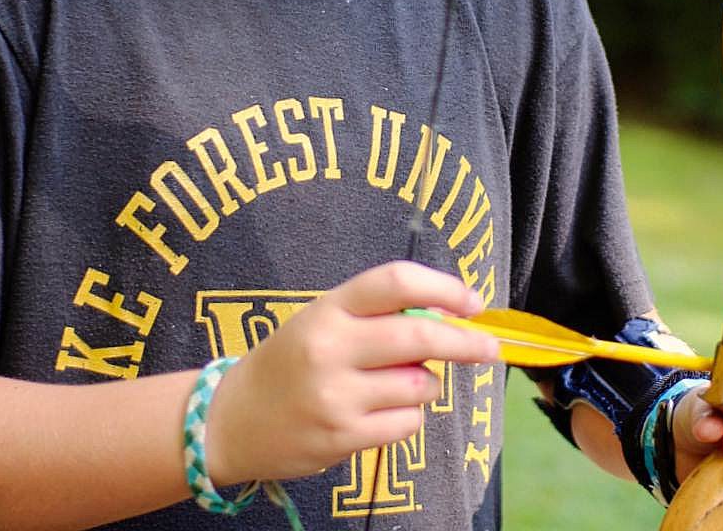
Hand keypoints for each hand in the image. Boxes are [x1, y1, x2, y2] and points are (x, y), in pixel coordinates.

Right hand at [202, 262, 499, 485]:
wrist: (232, 419)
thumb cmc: (291, 360)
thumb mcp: (324, 320)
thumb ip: (377, 315)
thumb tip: (448, 318)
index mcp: (329, 308)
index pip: (396, 282)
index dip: (444, 288)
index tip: (473, 301)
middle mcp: (332, 348)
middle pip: (420, 338)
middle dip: (467, 342)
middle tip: (490, 347)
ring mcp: (336, 397)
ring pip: (420, 386)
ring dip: (427, 383)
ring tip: (399, 382)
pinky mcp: (341, 439)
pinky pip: (405, 424)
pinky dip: (408, 416)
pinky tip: (380, 411)